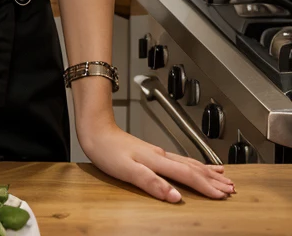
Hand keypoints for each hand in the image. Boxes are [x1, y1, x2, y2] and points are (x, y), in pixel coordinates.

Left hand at [79, 116, 234, 201]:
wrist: (95, 130)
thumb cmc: (107, 151)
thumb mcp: (127, 170)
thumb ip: (152, 183)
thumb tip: (175, 196)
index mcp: (158, 161)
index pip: (188, 176)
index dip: (207, 187)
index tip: (223, 196)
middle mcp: (161, 155)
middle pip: (193, 168)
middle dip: (213, 179)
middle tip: (232, 189)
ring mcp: (157, 153)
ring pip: (188, 163)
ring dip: (207, 171)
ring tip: (223, 177)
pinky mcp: (151, 153)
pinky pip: (179, 160)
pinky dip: (193, 164)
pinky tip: (194, 165)